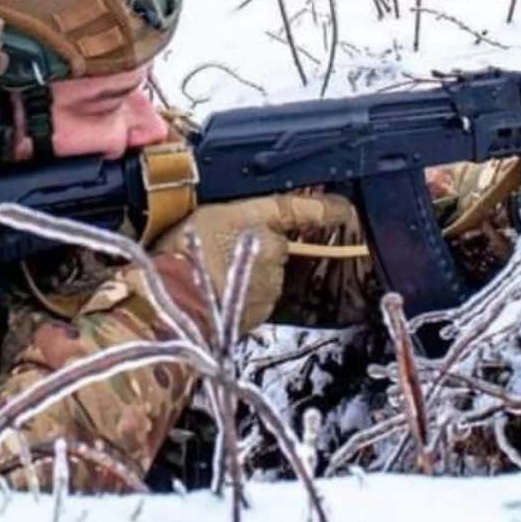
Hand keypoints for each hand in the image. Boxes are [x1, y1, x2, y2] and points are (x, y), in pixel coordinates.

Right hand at [153, 193, 359, 334]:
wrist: (176, 303)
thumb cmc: (185, 254)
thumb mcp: (208, 216)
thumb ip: (238, 216)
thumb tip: (250, 224)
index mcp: (262, 221)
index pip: (303, 210)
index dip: (326, 209)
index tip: (344, 209)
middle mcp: (274, 252)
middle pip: (276, 247)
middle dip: (257, 248)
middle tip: (221, 251)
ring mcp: (269, 285)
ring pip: (265, 275)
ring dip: (247, 274)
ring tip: (212, 275)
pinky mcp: (260, 313)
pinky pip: (254, 299)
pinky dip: (240, 297)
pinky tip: (215, 295)